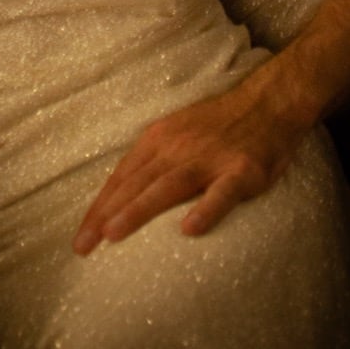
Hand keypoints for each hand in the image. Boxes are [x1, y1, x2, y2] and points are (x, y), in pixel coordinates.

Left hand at [73, 72, 309, 255]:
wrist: (269, 102)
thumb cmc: (219, 125)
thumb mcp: (177, 132)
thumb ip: (153, 160)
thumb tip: (122, 195)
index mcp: (160, 138)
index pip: (122, 177)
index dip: (99, 207)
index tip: (81, 239)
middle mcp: (178, 147)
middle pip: (136, 183)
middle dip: (106, 215)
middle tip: (82, 246)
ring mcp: (210, 158)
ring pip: (168, 186)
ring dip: (138, 210)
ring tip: (114, 234)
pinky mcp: (241, 171)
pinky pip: (222, 193)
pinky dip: (206, 210)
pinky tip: (190, 230)